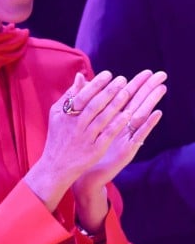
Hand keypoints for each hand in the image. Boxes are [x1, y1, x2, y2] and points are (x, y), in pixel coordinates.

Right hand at [25, 70, 137, 208]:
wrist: (56, 166)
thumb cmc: (58, 136)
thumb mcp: (57, 115)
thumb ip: (70, 96)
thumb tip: (81, 76)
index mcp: (65, 115)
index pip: (82, 96)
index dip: (96, 84)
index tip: (108, 74)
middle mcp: (75, 126)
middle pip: (93, 105)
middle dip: (108, 91)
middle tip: (122, 79)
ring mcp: (85, 138)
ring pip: (102, 118)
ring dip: (115, 104)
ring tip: (127, 92)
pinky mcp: (95, 150)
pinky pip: (108, 134)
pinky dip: (117, 124)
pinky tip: (128, 114)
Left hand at [73, 69, 165, 203]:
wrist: (82, 172)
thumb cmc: (84, 147)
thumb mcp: (83, 122)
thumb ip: (85, 101)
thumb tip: (80, 78)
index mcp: (112, 119)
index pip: (126, 98)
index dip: (137, 85)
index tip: (148, 71)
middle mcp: (121, 127)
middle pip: (136, 103)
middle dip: (148, 88)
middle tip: (162, 74)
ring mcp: (126, 137)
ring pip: (140, 115)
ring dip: (151, 101)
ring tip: (162, 88)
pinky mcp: (127, 149)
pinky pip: (139, 134)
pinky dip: (148, 124)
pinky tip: (156, 113)